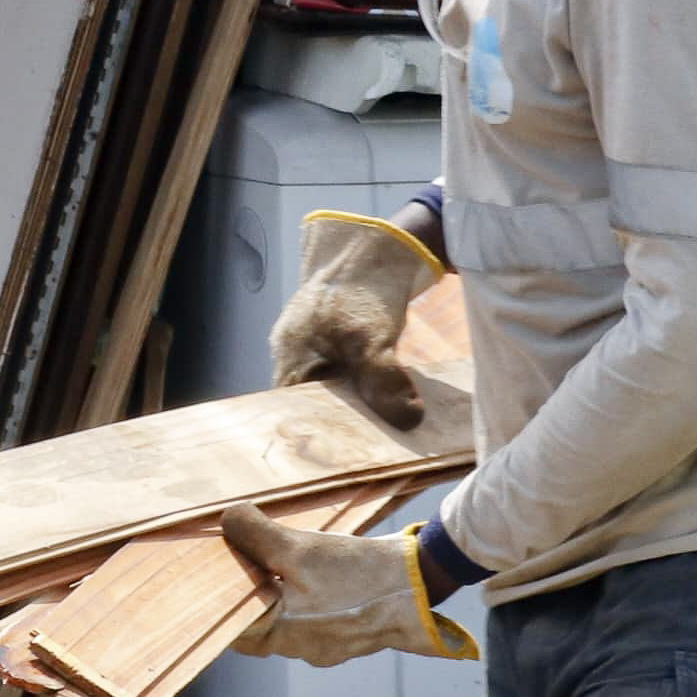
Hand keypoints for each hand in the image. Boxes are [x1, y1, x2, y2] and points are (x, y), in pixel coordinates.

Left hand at [223, 506, 475, 666]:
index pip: (232, 630)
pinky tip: (310, 577)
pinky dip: (304, 602)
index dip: (218, 604)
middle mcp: (303, 651)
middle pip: (258, 629)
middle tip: (240, 566)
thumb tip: (227, 520)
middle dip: (247, 600)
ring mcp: (327, 648)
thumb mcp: (298, 548)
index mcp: (283, 635)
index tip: (210, 578)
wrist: (416, 584)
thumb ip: (255, 535)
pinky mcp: (347, 636)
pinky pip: (313, 623)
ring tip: (275, 566)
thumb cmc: (355, 573)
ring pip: (286, 625)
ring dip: (277, 600)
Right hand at [267, 212, 443, 430]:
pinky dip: (363, 385)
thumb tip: (407, 421)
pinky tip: (386, 397)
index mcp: (290, 354)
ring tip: (382, 427)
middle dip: (338, 421)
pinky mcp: (335, 336)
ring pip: (331, 386)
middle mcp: (293, 350)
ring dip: (355, 404)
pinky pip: (344, 371)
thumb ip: (384, 382)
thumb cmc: (365, 289)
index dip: (313, 432)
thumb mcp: (375, 340)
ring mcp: (312, 341)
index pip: (289, 409)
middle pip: (310, 400)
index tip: (342, 451)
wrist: (381, 245)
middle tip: (369, 444)